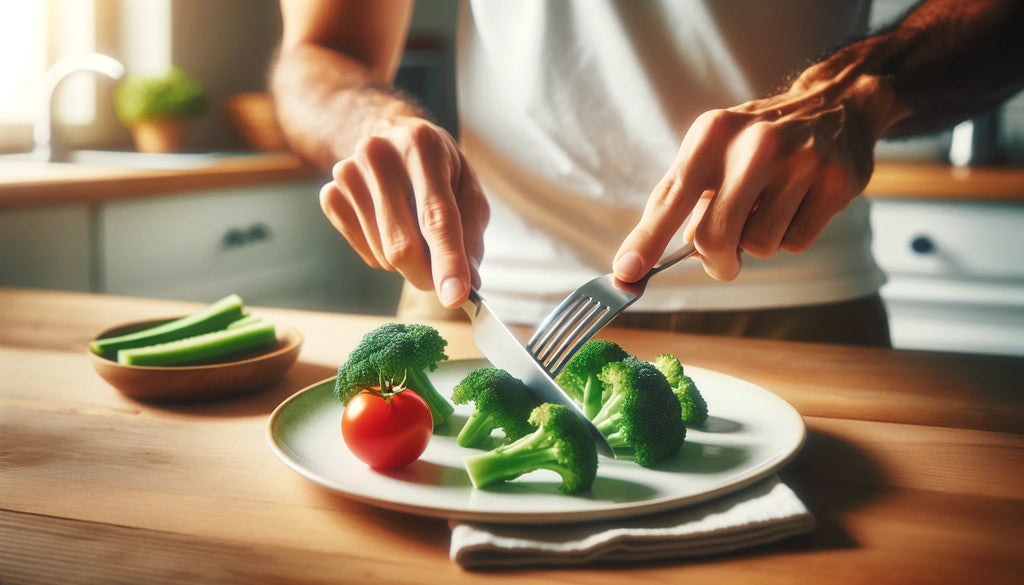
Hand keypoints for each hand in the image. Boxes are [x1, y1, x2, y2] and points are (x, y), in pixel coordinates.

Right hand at [319, 116, 488, 307]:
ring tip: (414, 227)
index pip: (435, 216)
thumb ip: (470, 235)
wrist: (392, 140)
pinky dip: (384, 255)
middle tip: (442, 280)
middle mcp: (379, 154)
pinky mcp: (330, 196)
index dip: (447, 261)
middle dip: (427, 274)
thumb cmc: (439, 169)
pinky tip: (390, 226)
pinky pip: (365, 253)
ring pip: (384, 256)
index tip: (455, 297)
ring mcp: (348, 174)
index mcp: (422, 146)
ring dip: (407, 262)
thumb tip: (468, 283)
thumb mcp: (469, 190)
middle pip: (403, 245)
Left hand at [613, 72, 899, 282]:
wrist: (835, 104)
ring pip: (759, 245)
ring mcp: (799, 162)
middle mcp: (754, 144)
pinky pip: (796, 242)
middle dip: (716, 263)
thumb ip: (681, 199)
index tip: (626, 272)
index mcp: (712, 134)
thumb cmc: (756, 141)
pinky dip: (790, 236)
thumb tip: (652, 256)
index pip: (670, 199)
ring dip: (758, 243)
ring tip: (769, 208)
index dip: (646, 241)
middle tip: (723, 262)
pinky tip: (798, 206)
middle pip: (715, 236)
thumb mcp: (712, 151)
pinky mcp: (835, 182)